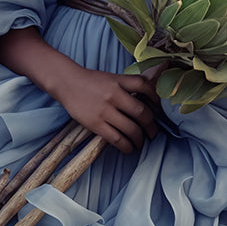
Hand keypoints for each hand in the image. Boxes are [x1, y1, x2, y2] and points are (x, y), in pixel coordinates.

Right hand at [0, 27, 160, 153]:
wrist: (66, 83)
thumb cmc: (91, 81)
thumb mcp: (111, 77)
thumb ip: (127, 86)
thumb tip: (147, 99)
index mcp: (120, 81)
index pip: (145, 86)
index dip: (156, 98)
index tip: (159, 108)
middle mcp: (114, 95)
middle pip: (142, 112)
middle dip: (151, 126)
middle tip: (153, 133)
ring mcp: (105, 110)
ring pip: (131, 129)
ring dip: (140, 139)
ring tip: (141, 142)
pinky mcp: (96, 124)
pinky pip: (117, 139)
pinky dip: (127, 146)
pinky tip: (129, 148)